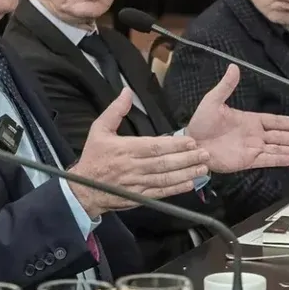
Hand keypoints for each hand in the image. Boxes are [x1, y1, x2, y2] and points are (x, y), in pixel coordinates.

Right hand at [68, 89, 210, 216]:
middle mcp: (133, 167)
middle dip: (186, 159)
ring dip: (185, 174)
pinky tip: (189, 184)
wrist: (83, 189)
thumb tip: (127, 92)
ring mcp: (136, 184)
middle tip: (205, 154)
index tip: (191, 141)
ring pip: (165, 179)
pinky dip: (175, 189)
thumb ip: (115, 111)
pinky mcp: (138, 197)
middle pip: (164, 163)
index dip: (174, 145)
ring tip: (202, 169)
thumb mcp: (98, 129)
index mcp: (125, 149)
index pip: (154, 146)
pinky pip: (160, 193)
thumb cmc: (93, 157)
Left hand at [185, 64, 288, 172]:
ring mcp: (251, 149)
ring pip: (277, 148)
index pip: (275, 122)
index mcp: (249, 120)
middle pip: (281, 136)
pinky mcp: (246, 161)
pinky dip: (278, 160)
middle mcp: (254, 135)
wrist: (191, 143)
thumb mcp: (213, 101)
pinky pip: (266, 160)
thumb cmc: (201, 122)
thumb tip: (234, 67)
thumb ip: (226, 86)